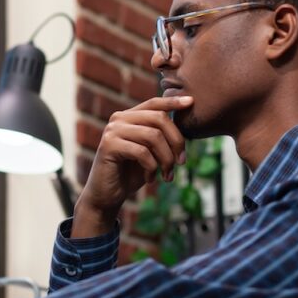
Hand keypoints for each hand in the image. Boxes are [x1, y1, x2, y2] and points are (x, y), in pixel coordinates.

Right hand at [72, 95, 191, 237]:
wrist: (106, 196)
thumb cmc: (130, 173)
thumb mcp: (150, 152)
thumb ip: (161, 136)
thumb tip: (184, 123)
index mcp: (129, 117)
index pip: (154, 103)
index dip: (173, 102)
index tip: (191, 102)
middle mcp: (119, 119)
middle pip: (159, 118)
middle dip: (176, 141)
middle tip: (182, 162)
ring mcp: (113, 131)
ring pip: (153, 136)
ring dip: (166, 158)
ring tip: (167, 175)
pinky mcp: (109, 145)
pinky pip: (142, 152)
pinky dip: (152, 167)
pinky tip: (150, 179)